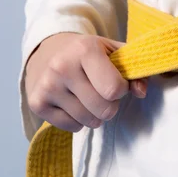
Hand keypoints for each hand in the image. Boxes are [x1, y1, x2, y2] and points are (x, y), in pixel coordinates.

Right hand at [24, 32, 147, 131]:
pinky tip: (73, 103)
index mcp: (85, 49)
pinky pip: (72, 127)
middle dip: (111, 104)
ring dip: (95, 114)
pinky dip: (78, 120)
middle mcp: (62, 66)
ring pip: (88, 121)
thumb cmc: (89, 53)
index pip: (114, 89)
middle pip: (104, 109)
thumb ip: (135, 70)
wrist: (48, 50)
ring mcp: (47, 86)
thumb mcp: (114, 52)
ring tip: (88, 96)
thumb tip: (141, 92)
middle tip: (103, 92)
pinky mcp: (37, 103)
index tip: (117, 81)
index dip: (122, 89)